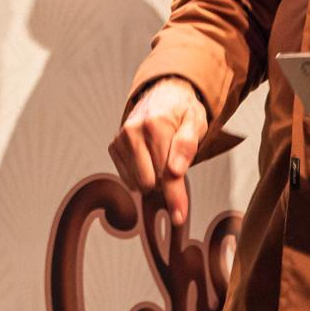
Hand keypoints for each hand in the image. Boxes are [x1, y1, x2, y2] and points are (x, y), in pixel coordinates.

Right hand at [108, 77, 208, 226]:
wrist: (162, 93)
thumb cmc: (182, 111)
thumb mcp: (196, 123)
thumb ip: (187, 146)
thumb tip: (175, 171)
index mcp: (156, 124)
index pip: (166, 173)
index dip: (176, 197)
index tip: (179, 217)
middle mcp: (133, 131)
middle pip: (150, 182)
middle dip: (165, 182)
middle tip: (175, 167)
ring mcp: (120, 138)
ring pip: (137, 183)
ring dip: (153, 179)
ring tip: (162, 158)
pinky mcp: (114, 146)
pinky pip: (127, 179)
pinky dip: (141, 175)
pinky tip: (148, 159)